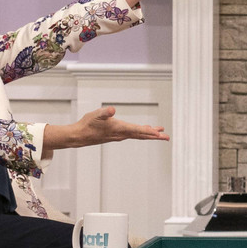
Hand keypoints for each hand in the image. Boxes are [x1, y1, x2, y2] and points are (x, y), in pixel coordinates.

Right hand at [44, 106, 168, 149]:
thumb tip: (112, 110)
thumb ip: (104, 112)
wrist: (79, 136)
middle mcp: (121, 134)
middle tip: (167, 137)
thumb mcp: (95, 115)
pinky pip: (133, 134)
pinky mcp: (117, 135)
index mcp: (119, 128)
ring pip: (138, 135)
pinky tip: (145, 131)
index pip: (137, 130)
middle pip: (142, 135)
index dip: (148, 131)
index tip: (159, 133)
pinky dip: (142, 133)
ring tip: (161, 133)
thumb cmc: (87, 124)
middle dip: (155, 136)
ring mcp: (120, 136)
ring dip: (150, 134)